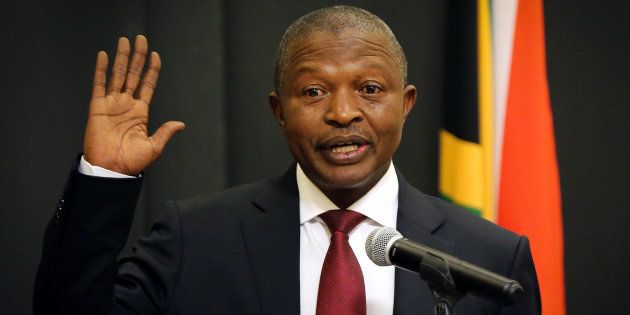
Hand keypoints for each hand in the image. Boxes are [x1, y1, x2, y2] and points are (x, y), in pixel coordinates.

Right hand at [83, 35, 184, 174]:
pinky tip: (104, 56)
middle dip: (137, 57)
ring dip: (121, 58)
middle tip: (141, 39)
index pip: (147, 85)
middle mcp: (127, 105)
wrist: (111, 170)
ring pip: (118, 75)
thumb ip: (165, 132)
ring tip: (125, 41)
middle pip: (133, 75)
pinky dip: (101, 70)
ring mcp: (112, 104)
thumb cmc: (131, 162)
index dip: (151, 70)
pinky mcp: (98, 107)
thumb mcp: (154, 146)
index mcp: (140, 112)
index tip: (155, 55)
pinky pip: (99, 85)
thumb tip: (180, 124)